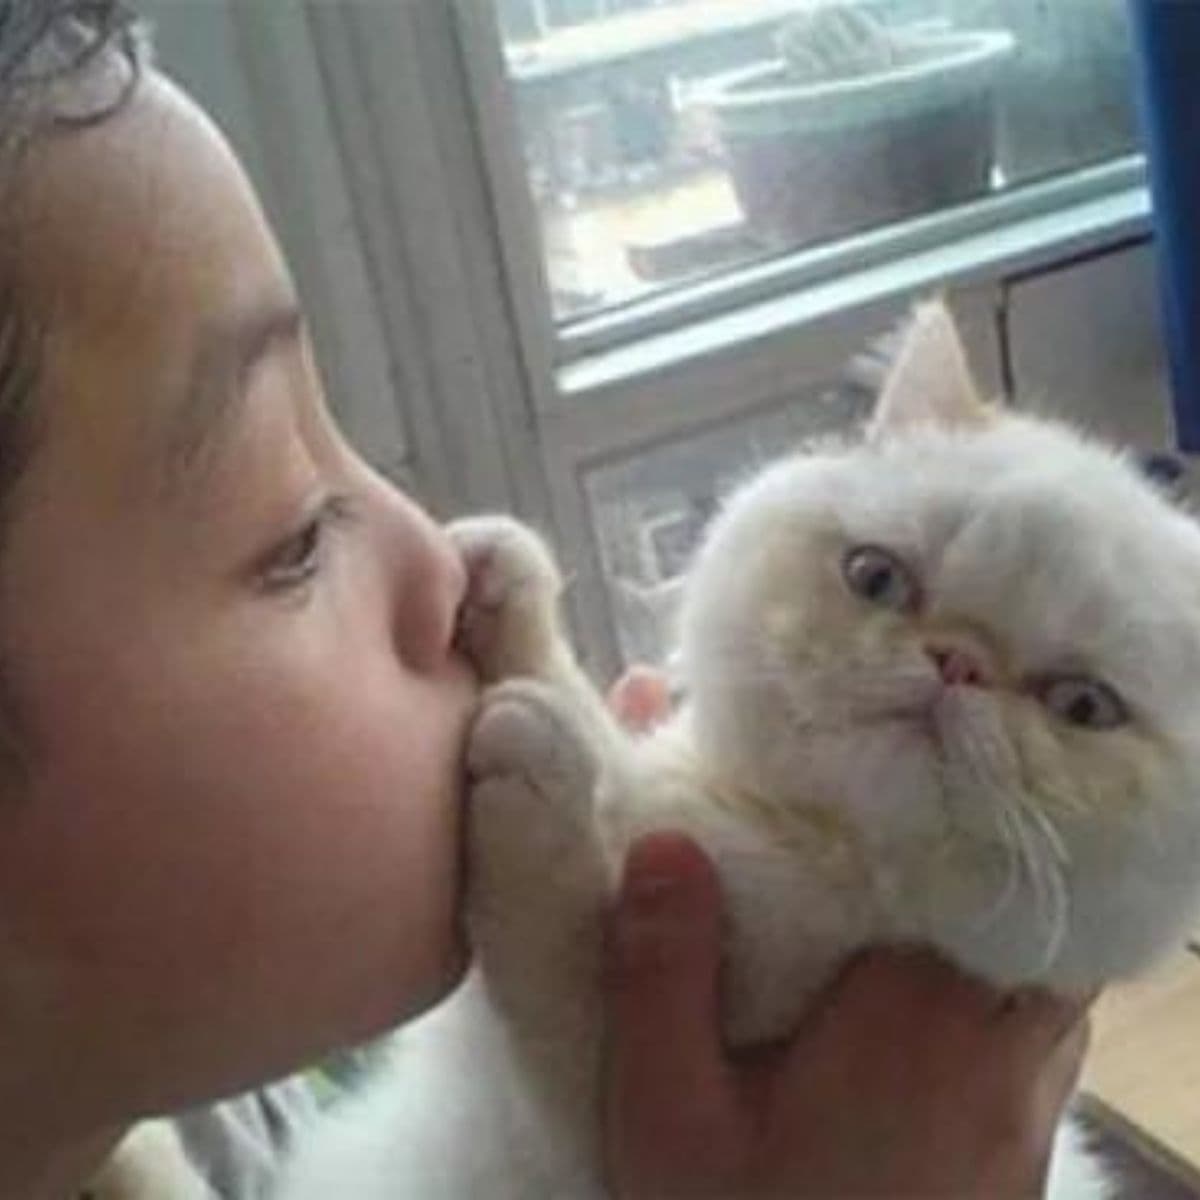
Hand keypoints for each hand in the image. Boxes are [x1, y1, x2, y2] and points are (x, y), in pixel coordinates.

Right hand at [604, 833, 1091, 1198]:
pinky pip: (1041, 1027)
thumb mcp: (670, 1118)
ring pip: (1046, 966)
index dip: (944, 800)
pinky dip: (1003, 980)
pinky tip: (927, 983)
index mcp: (918, 1019)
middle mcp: (999, 1050)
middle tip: (896, 806)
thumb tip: (664, 840)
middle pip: (1028, 904)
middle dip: (970, 847)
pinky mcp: (1025, 1149)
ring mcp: (1027, 1106)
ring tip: (911, 881)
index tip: (895, 753)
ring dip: (990, 914)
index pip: (974, 867)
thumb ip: (662, 977)